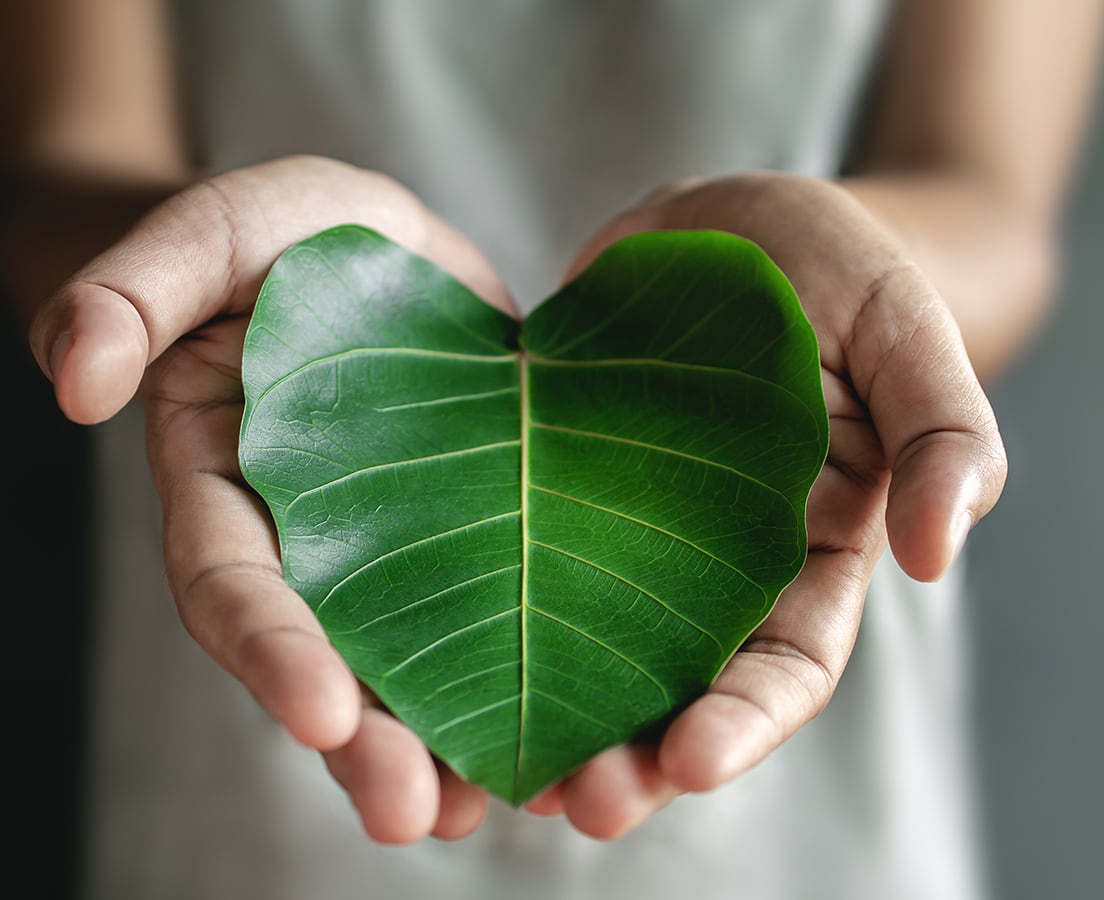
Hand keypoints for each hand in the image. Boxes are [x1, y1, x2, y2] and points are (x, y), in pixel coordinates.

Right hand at [29, 155, 513, 843]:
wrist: (370, 243)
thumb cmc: (280, 233)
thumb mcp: (214, 229)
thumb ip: (134, 289)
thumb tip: (70, 381)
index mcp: (225, 480)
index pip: (231, 580)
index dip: (269, 647)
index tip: (321, 712)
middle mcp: (304, 536)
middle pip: (319, 656)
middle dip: (361, 741)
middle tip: (413, 813)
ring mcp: (389, 543)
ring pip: (401, 663)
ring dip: (437, 746)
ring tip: (483, 809)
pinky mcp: (469, 532)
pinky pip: (483, 616)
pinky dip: (508, 681)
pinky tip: (553, 743)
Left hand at [522, 171, 1007, 837]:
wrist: (725, 218)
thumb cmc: (834, 268)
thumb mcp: (904, 328)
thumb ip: (942, 432)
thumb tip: (943, 556)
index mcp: (808, 547)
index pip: (786, 663)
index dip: (745, 720)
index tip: (689, 763)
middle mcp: (712, 561)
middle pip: (677, 685)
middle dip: (635, 755)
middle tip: (577, 801)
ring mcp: (625, 528)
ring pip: (590, 646)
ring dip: (553, 714)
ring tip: (504, 773)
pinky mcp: (552, 484)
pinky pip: (515, 556)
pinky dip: (487, 612)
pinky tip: (438, 660)